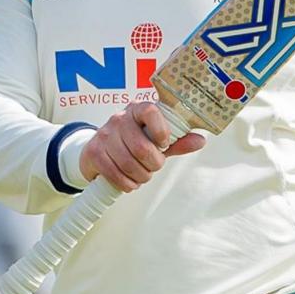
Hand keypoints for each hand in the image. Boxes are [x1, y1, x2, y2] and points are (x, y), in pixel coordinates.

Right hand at [81, 101, 200, 191]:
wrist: (98, 150)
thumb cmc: (133, 143)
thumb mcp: (156, 140)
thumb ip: (177, 141)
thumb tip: (200, 141)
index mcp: (138, 109)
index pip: (150, 111)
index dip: (161, 131)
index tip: (164, 145)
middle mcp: (119, 119)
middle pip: (141, 147)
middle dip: (153, 164)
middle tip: (153, 167)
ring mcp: (104, 135)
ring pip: (128, 164)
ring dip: (141, 176)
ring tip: (142, 175)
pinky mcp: (94, 152)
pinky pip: (115, 174)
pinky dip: (127, 183)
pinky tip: (130, 181)